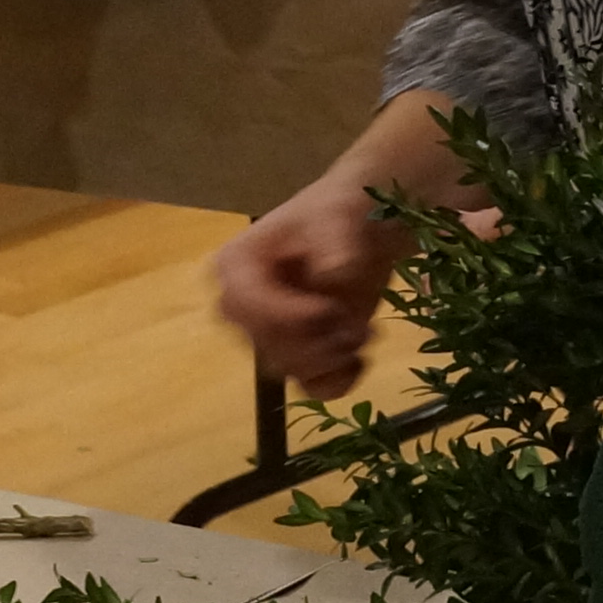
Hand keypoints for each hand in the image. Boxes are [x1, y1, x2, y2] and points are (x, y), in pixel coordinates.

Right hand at [215, 171, 415, 395]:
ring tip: (362, 331)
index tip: (329, 309)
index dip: (287, 316)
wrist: (366, 229)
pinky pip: (312, 387)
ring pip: (290, 369)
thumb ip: (334, 244)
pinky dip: (340, 380)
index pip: (243, 306)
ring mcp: (270, 336)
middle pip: (266, 345)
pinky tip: (360, 358)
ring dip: (332, 357)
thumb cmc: (339, 215)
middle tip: (352, 323)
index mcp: (236, 267)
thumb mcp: (336, 216)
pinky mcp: (300, 355)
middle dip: (315, 341)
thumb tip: (331, 275)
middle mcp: (243, 307)